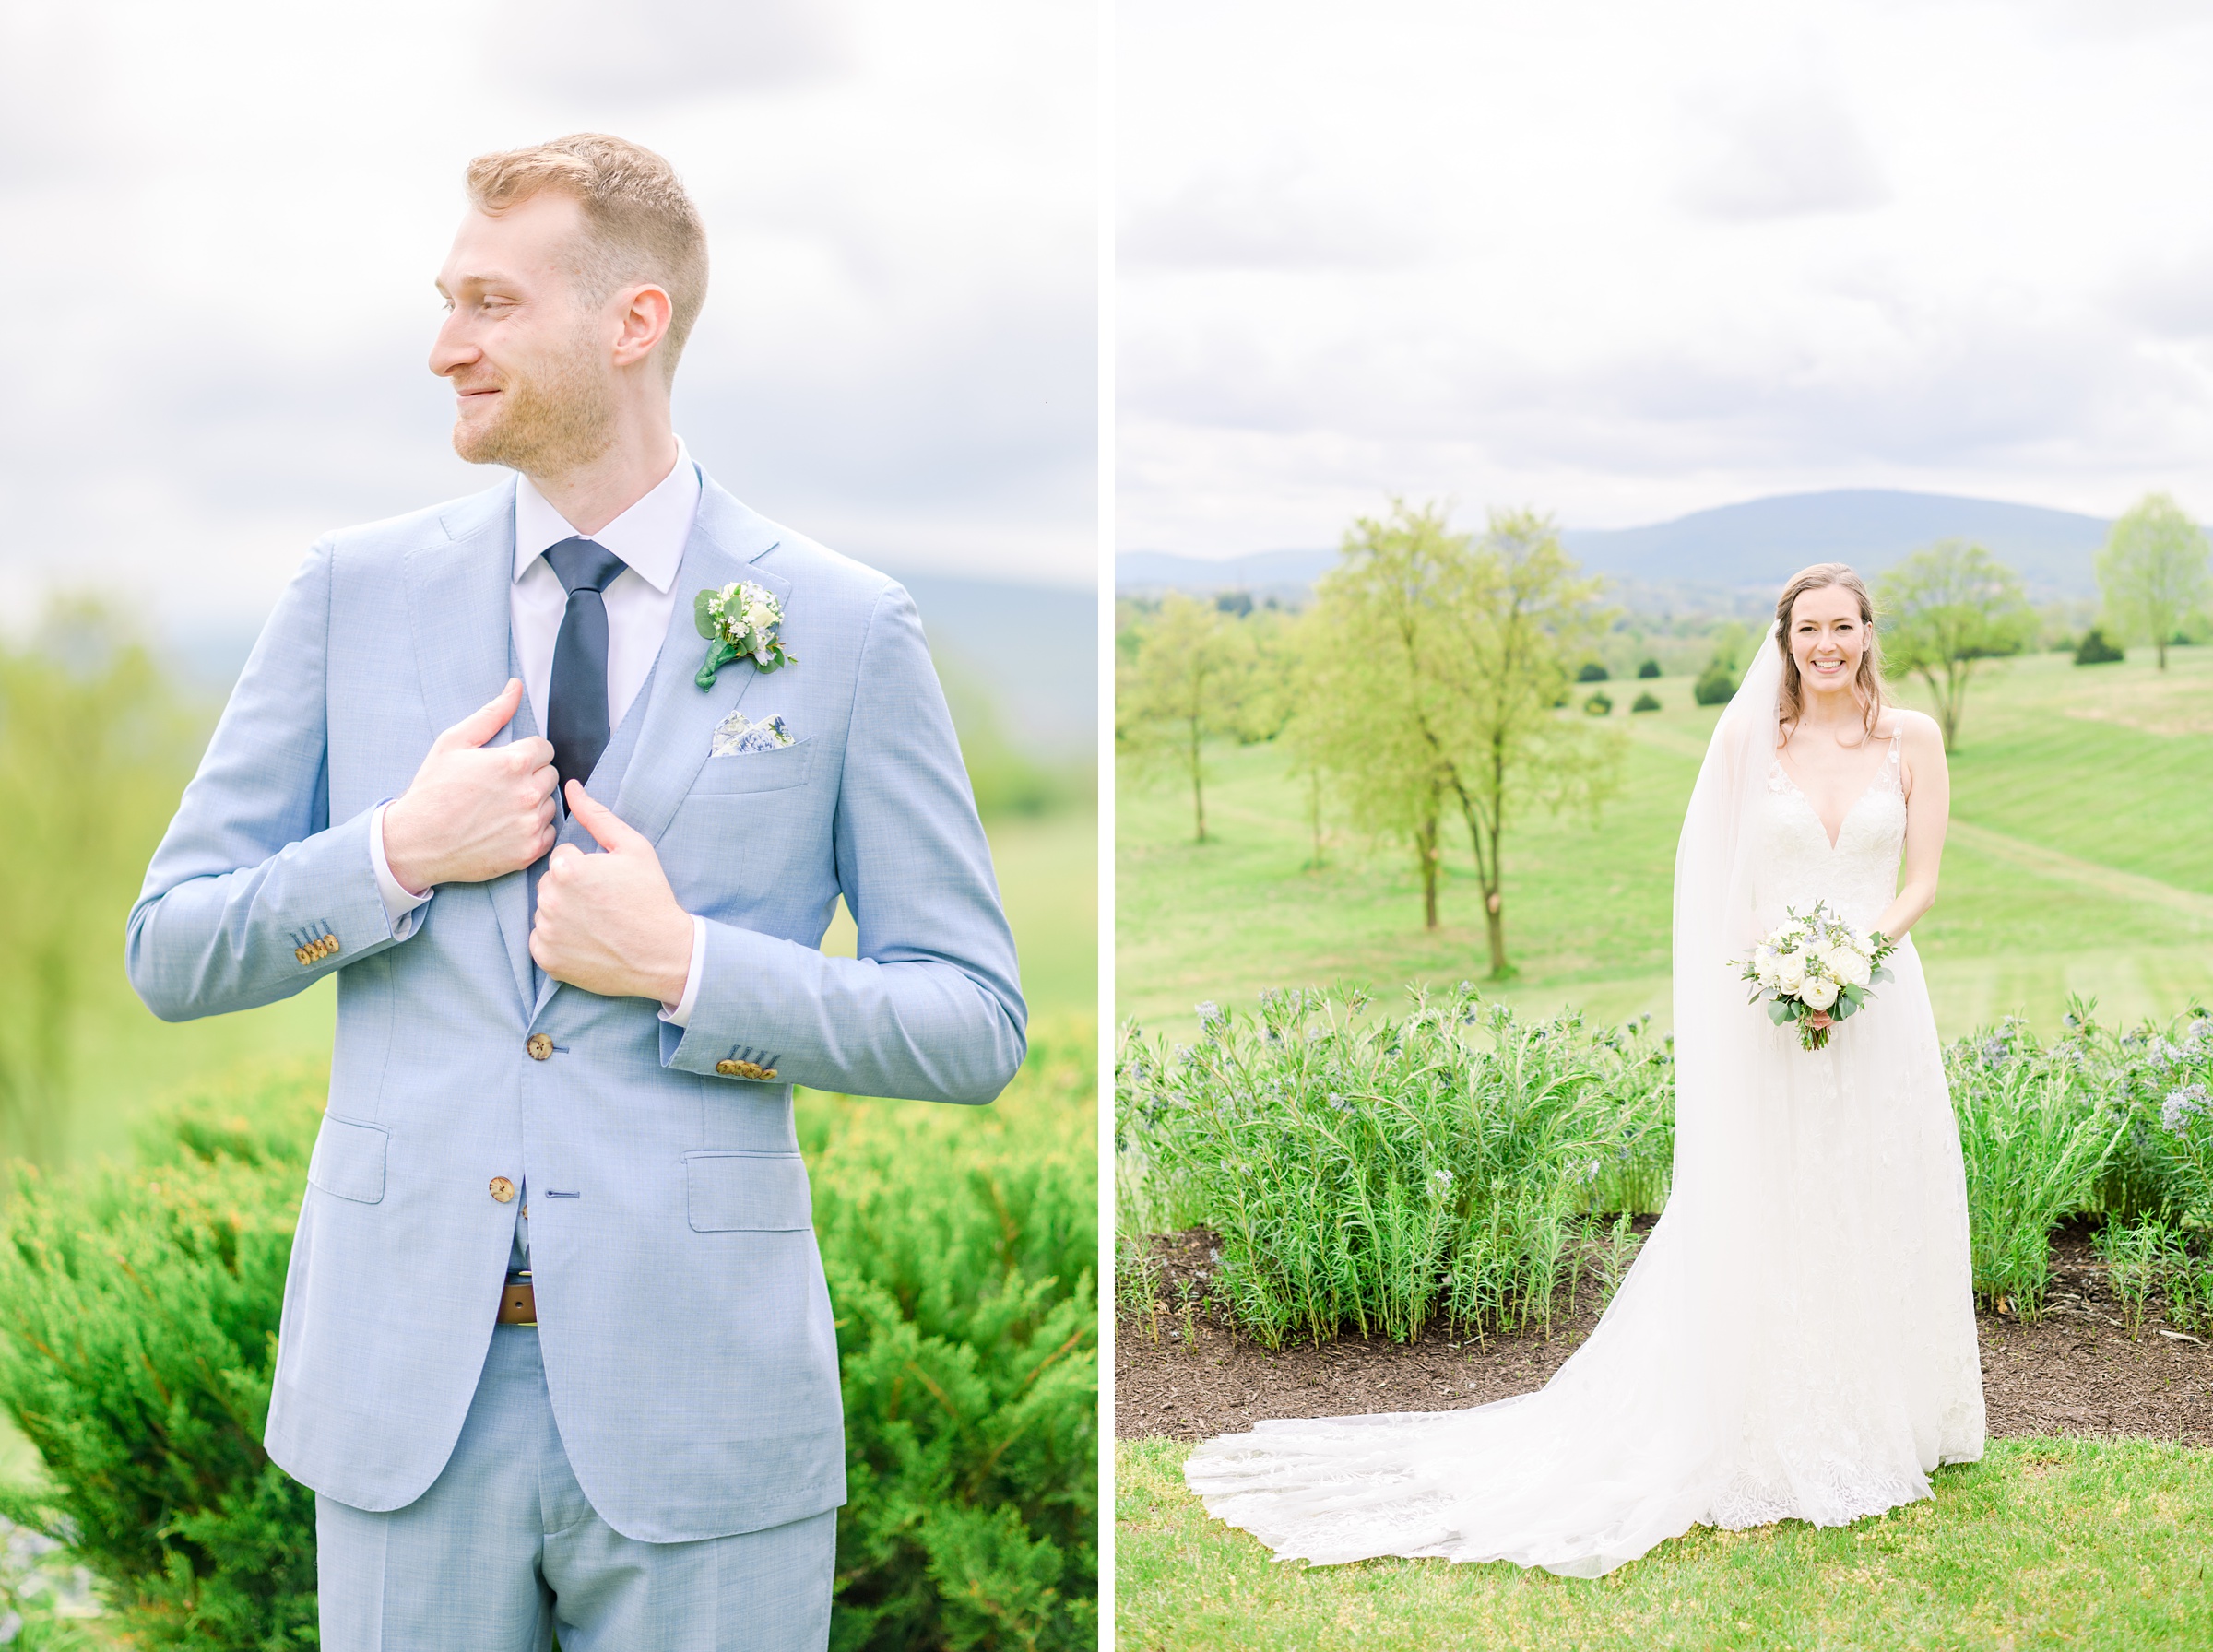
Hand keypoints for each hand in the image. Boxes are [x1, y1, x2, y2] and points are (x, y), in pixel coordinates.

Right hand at [383, 679, 557, 891]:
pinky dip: (534, 830)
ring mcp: (530, 824)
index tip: (506, 765)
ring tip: (501, 808)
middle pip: (550, 774)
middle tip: (500, 786)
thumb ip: (491, 714)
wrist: (415, 842)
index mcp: (514, 762)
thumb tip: (516, 686)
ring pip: (550, 803)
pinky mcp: (529, 850)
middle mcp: (528, 793)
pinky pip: (549, 832)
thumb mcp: (453, 743)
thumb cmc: (432, 790)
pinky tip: (507, 828)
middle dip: (531, 776)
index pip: (545, 748)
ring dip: (533, 803)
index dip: (526, 754)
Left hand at [528, 781, 694, 1002]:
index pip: (562, 857)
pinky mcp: (546, 959)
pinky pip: (540, 940)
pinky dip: (558, 941)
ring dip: (563, 913)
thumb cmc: (650, 897)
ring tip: (596, 923)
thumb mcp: (633, 848)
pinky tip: (585, 941)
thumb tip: (571, 787)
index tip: (608, 883)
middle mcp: (549, 899)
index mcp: (567, 868)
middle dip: (570, 889)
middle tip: (603, 903)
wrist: (662, 954)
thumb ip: (597, 816)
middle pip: (549, 883)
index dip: (587, 867)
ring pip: (544, 910)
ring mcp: (546, 932)